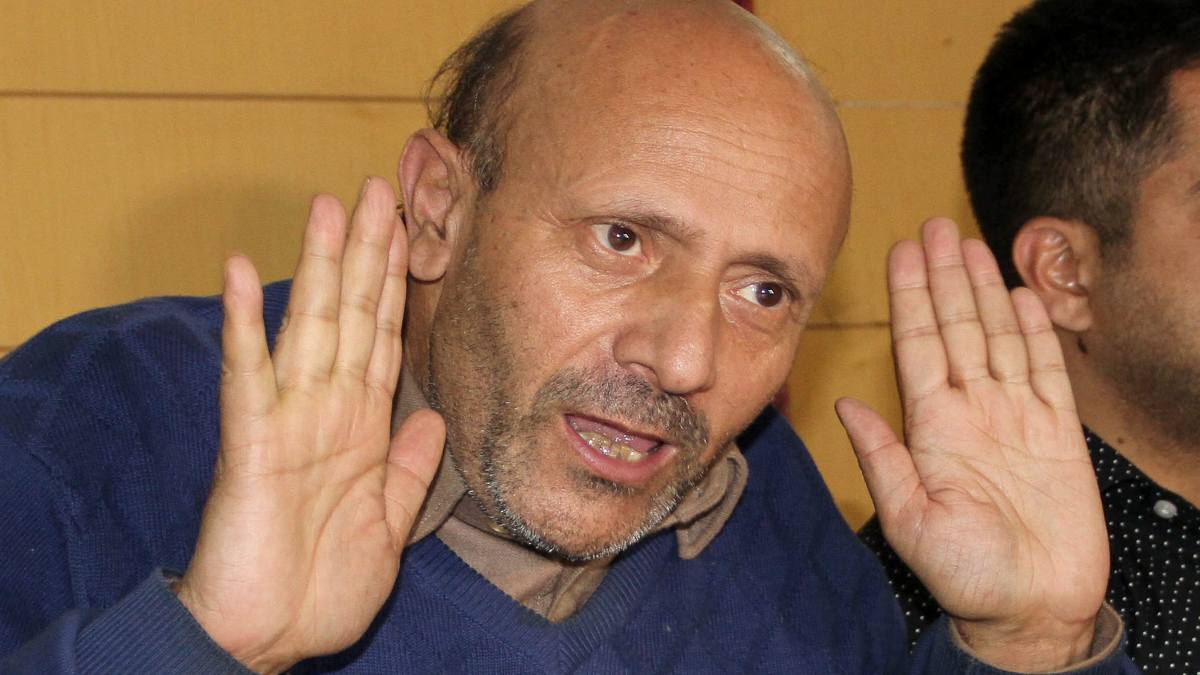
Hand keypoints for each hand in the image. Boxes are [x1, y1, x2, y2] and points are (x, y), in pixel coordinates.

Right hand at [175, 178, 444, 672]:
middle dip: (367, 253)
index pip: (385, 338)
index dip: (398, 284)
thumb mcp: (390, 524)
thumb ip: (411, 467)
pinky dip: (243, 324)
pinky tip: (239, 272)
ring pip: (308, 327)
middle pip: (352, 315)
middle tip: (380, 187)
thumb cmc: (324, 585)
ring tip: (329, 207)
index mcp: (363, 427)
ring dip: (318, 267)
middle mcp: (328, 409)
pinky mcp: (251, 442)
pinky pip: (248, 375)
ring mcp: (288, 419)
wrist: (271, 638)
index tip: (411, 230)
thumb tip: (434, 414)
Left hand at [836, 218, 1107, 669]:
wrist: (1031, 609)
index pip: (918, 346)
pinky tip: (1022, 296)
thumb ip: (882, 459)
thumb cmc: (966, 575)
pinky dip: (1036, 333)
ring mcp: (1015, 418)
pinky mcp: (1058, 434)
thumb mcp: (911, 520)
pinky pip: (1047, 372)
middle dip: (945, 277)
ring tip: (971, 244)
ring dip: (985, 291)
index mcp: (932, 428)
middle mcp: (971, 412)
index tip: (902, 251)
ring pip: (998, 338)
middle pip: (957, 328)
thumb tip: (844, 405)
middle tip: (935, 226)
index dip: (912, 297)